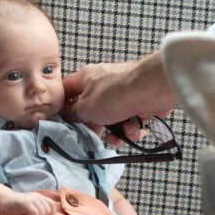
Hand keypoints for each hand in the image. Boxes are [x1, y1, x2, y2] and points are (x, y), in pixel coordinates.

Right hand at [4, 191, 57, 214]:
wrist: (5, 202)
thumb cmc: (17, 207)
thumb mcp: (30, 209)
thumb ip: (39, 212)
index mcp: (39, 197)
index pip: (52, 204)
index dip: (53, 213)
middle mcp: (37, 197)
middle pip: (47, 210)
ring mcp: (32, 199)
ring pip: (42, 213)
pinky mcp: (26, 203)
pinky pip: (35, 214)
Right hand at [61, 51, 175, 144]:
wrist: (151, 90)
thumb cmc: (117, 92)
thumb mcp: (86, 107)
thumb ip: (73, 113)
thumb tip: (67, 115)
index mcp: (86, 78)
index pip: (68, 90)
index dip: (63, 106)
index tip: (63, 120)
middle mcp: (104, 85)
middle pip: (92, 110)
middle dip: (95, 127)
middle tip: (95, 136)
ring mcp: (122, 95)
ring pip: (113, 121)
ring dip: (117, 132)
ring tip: (122, 132)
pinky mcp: (138, 104)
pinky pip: (129, 123)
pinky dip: (131, 129)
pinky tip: (134, 127)